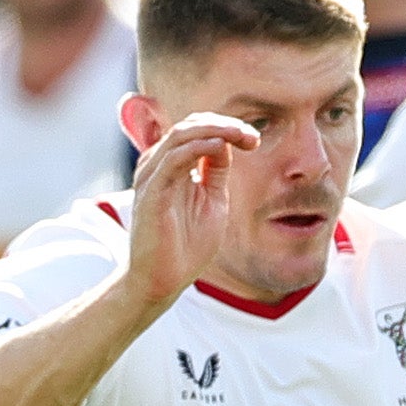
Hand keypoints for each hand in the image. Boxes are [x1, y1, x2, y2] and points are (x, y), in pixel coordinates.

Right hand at [125, 113, 261, 301]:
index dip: (227, 129)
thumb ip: (216, 172)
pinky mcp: (151, 191)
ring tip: (240, 134)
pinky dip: (198, 147)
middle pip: (189, 127)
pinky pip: (173, 158)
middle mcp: (158, 165)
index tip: (255, 140)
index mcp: (172, 166)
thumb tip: (226, 143)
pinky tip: (220, 146)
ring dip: (214, 130)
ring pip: (180, 135)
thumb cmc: (186, 245)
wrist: (163, 280)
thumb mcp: (212, 201)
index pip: (196, 131)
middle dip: (224, 125)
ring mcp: (152, 176)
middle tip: (252, 136)